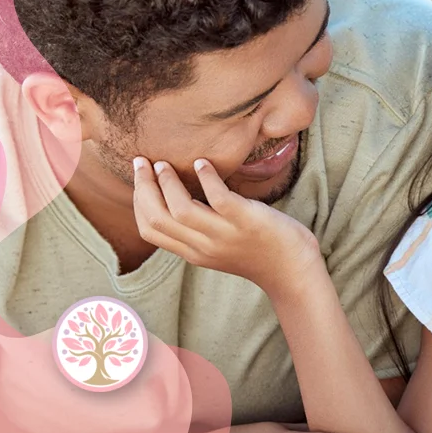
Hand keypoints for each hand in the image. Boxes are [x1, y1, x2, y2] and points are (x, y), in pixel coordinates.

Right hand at [132, 157, 321, 294]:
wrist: (293, 269)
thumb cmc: (259, 251)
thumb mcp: (219, 245)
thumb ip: (198, 230)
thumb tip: (179, 198)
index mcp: (193, 252)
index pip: (150, 230)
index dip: (138, 201)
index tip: (139, 177)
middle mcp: (203, 246)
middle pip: (158, 219)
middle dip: (144, 188)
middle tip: (141, 162)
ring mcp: (224, 235)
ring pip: (181, 210)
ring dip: (168, 183)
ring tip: (164, 164)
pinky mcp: (246, 221)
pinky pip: (219, 199)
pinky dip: (207, 178)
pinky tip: (201, 163)